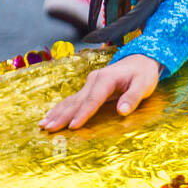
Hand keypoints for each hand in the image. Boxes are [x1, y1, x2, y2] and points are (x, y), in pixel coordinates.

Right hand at [39, 54, 160, 130]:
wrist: (141, 59)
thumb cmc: (143, 73)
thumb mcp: (144, 84)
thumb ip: (133, 97)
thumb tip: (122, 111)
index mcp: (106, 79)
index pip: (93, 99)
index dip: (83, 113)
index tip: (73, 127)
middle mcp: (94, 80)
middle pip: (76, 101)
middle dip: (62, 115)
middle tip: (48, 129)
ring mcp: (90, 83)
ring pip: (71, 100)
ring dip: (57, 113)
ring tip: (43, 125)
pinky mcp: (89, 88)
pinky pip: (73, 99)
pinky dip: (60, 108)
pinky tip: (50, 116)